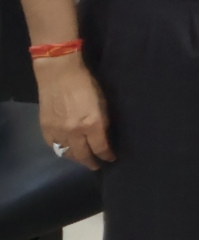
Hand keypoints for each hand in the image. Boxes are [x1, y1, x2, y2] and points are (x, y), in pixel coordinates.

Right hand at [35, 56, 111, 170]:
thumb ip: (103, 121)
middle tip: (97, 165)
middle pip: (83, 156)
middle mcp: (74, 132)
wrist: (59, 74)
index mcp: (92, 124)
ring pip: (67, 153)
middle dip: (91, 162)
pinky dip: (61, 150)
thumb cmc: (86, 84)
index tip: (111, 158)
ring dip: (76, 157)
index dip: (107, 155)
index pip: (101, 148)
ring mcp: (58, 131)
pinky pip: (54, 146)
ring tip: (83, 158)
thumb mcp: (103, 103)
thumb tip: (105, 136)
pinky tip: (67, 149)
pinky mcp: (45, 129)